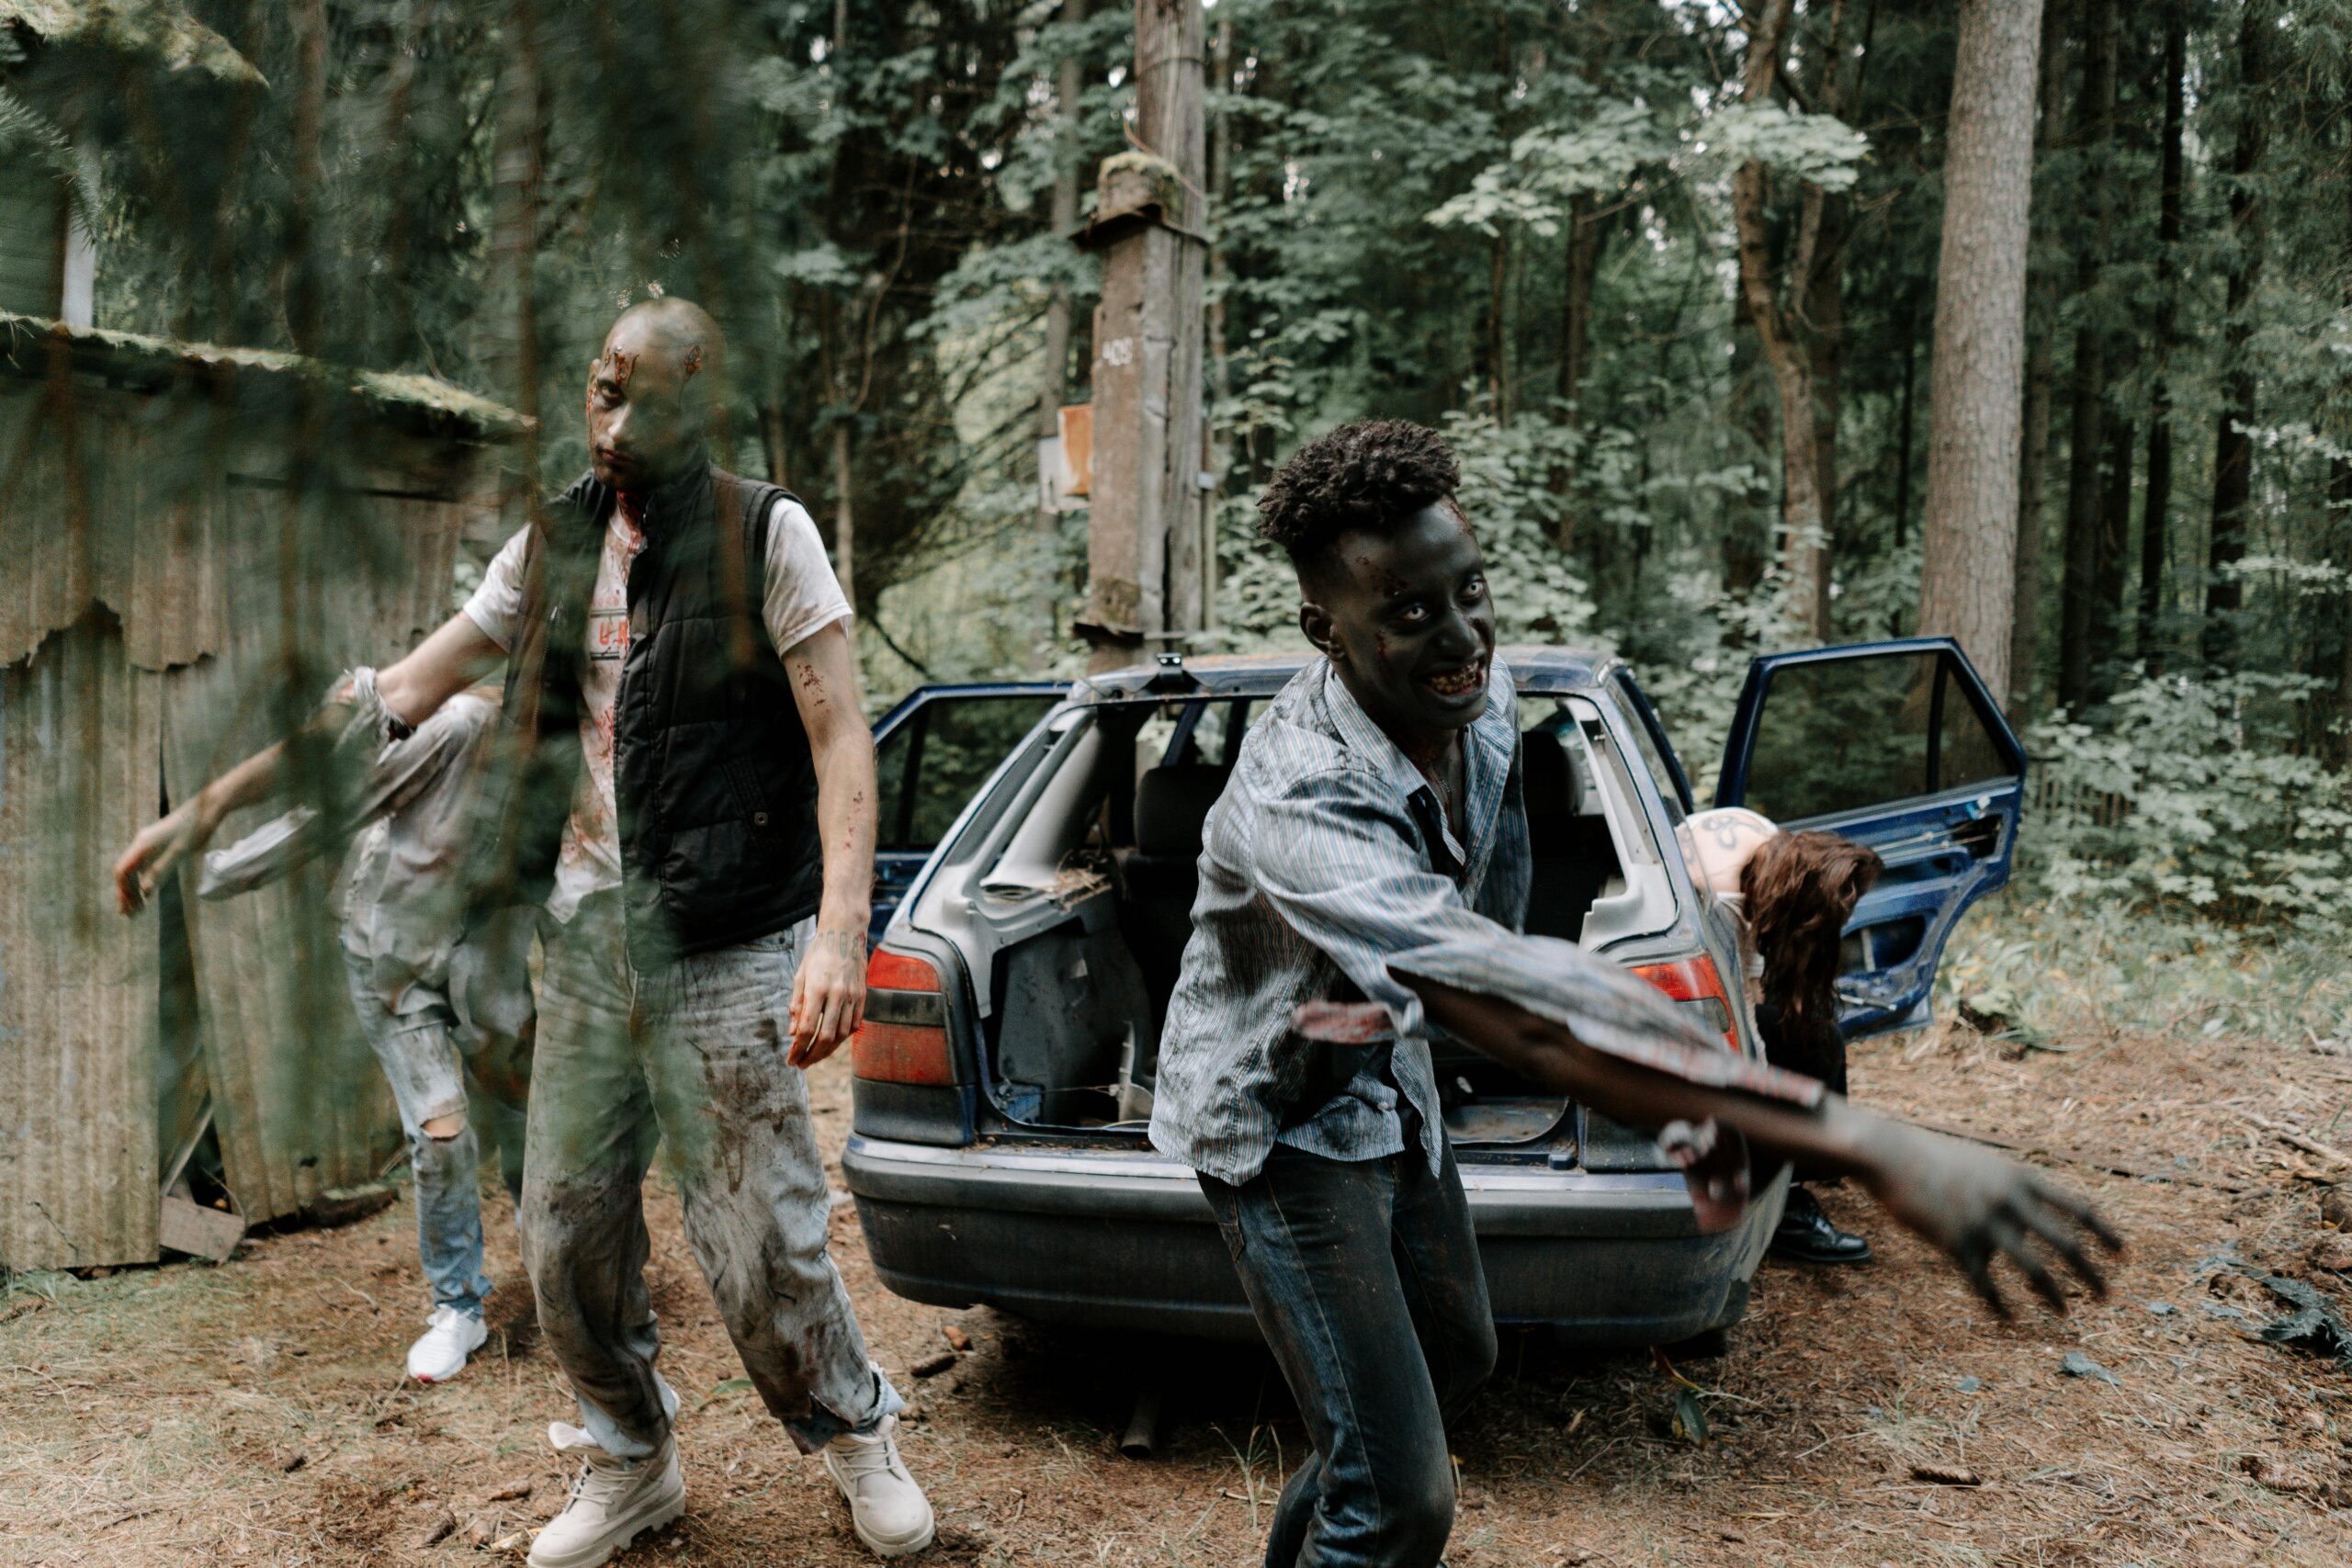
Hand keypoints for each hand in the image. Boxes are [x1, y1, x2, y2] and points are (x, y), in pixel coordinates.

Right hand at [111, 801, 213, 914]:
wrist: (208, 808)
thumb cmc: (195, 830)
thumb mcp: (180, 853)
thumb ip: (161, 871)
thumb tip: (144, 892)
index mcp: (143, 844)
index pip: (122, 871)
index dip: (122, 891)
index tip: (127, 909)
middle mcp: (142, 842)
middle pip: (125, 871)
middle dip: (126, 893)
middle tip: (130, 914)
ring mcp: (149, 842)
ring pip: (134, 868)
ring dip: (133, 888)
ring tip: (138, 908)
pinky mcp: (159, 842)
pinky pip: (143, 864)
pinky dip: (142, 879)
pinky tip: (148, 892)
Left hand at [786, 927, 867, 1067]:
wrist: (845, 933)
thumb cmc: (818, 954)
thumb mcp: (800, 976)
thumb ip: (797, 1005)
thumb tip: (793, 1033)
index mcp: (817, 988)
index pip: (808, 1028)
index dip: (798, 1048)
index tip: (790, 1059)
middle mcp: (837, 994)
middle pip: (826, 1036)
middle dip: (812, 1055)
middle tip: (801, 1064)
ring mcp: (853, 996)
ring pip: (842, 1034)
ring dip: (827, 1051)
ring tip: (814, 1057)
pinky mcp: (862, 996)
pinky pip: (854, 1025)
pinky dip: (843, 1038)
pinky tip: (832, 1043)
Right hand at [1854, 1115, 2122, 1316]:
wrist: (1891, 1155)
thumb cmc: (1934, 1159)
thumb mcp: (1984, 1164)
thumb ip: (2010, 1189)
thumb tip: (2029, 1220)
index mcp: (2020, 1178)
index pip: (2077, 1206)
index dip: (2104, 1232)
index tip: (2124, 1254)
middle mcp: (2009, 1200)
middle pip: (2065, 1242)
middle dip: (2091, 1272)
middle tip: (2109, 1295)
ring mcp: (1984, 1222)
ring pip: (2032, 1267)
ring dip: (2054, 1293)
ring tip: (2066, 1311)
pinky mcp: (1956, 1243)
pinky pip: (1984, 1282)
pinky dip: (1998, 1304)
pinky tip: (2008, 1319)